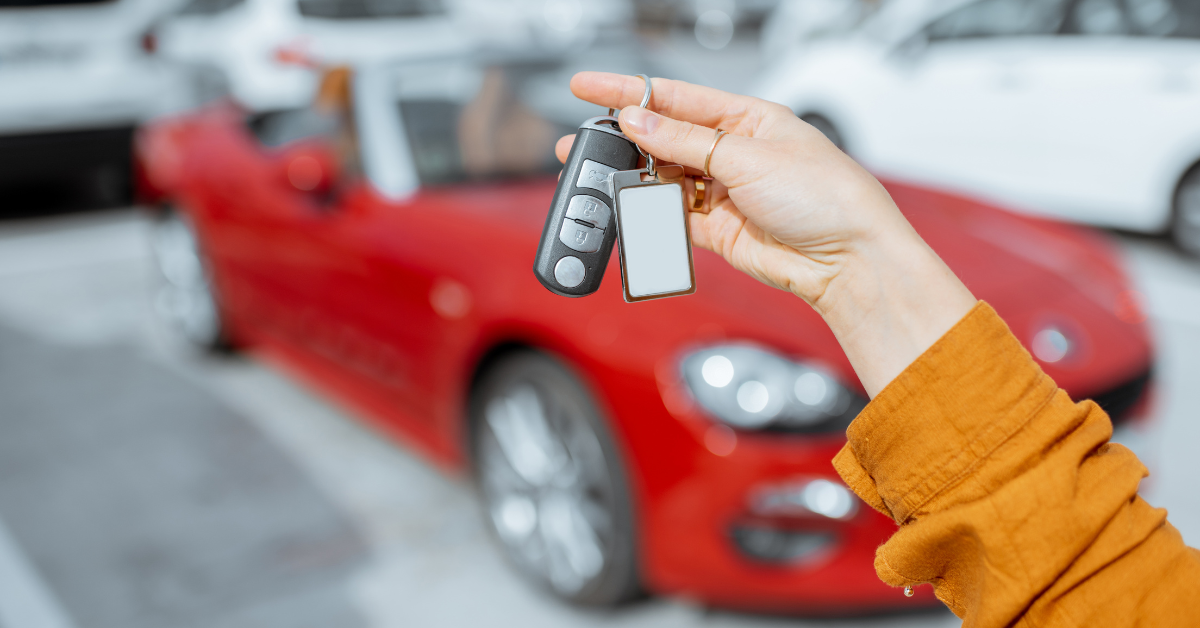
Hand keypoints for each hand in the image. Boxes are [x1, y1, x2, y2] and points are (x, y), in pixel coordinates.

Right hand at [556, 73, 975, 396]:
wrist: (848, 260)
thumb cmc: (825, 197)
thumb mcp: (749, 156)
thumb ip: (686, 141)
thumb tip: (637, 120)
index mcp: (747, 118)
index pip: (675, 97)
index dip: (629, 91)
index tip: (586, 86)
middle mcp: (733, 151)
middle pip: (663, 138)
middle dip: (621, 140)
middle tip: (580, 142)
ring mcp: (724, 191)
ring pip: (663, 179)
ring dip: (632, 179)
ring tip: (597, 178)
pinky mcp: (718, 230)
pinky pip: (671, 218)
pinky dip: (649, 215)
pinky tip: (630, 210)